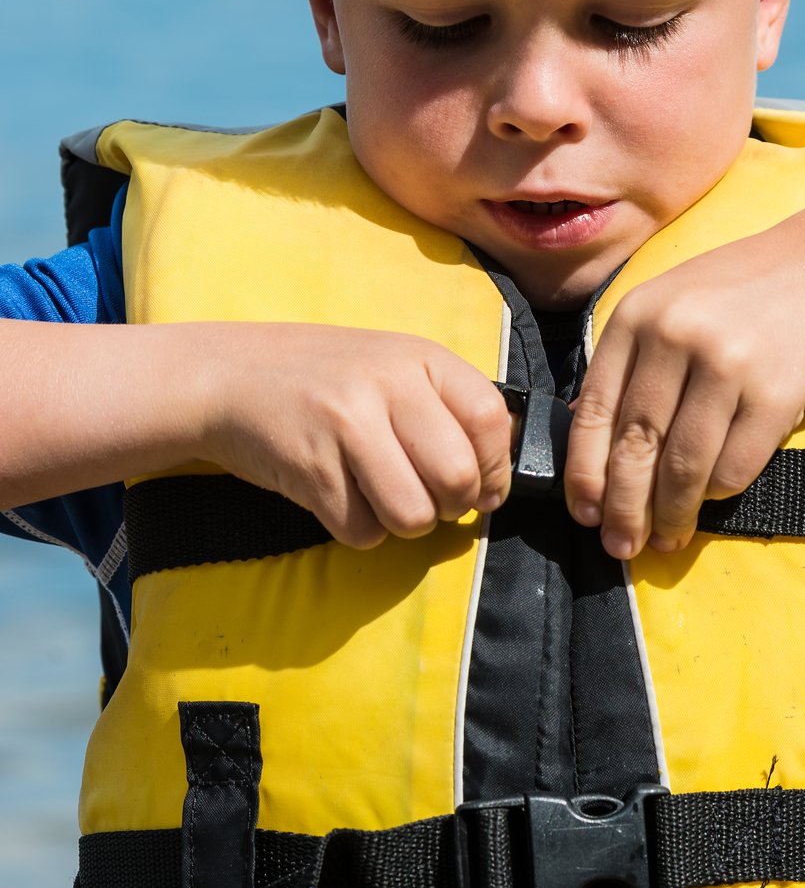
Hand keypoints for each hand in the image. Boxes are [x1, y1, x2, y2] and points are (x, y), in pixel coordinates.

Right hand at [205, 324, 513, 547]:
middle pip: (457, 477)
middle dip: (451, 507)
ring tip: (380, 498)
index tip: (481, 487)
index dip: (494, 468)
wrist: (225, 376)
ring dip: (404, 523)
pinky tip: (338, 496)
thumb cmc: (321, 380)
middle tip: (428, 500)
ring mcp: (346, 422)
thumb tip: (496, 483)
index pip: (491, 419)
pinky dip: (356, 529)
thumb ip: (443, 409)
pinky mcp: (309, 466)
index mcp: (418, 356)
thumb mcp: (390, 368)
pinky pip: (361, 530)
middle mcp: (386, 382)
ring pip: (413, 514)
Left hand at [563, 220, 804, 557]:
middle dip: (624, 509)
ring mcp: (727, 364)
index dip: (584, 473)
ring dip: (671, 515)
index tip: (585, 514)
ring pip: (683, 468)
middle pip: (635, 447)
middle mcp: (675, 336)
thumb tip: (593, 457)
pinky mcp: (776, 394)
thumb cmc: (736, 298)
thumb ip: (629, 366)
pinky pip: (734, 469)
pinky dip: (718, 495)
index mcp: (637, 315)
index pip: (593, 411)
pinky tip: (712, 500)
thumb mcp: (668, 307)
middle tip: (621, 546)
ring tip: (666, 540)